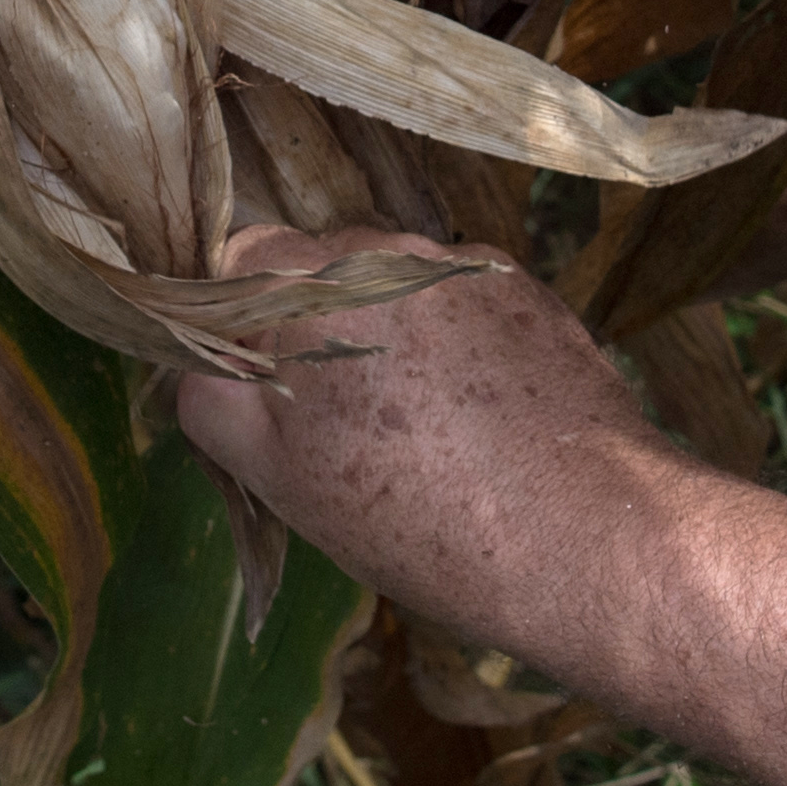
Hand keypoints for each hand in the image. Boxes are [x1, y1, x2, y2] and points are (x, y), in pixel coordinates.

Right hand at [172, 225, 622, 544]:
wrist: (585, 537)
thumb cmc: (415, 515)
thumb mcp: (276, 477)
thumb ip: (211, 399)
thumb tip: (201, 366)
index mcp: (310, 281)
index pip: (236, 257)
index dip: (234, 320)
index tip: (254, 385)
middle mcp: (390, 247)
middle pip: (320, 267)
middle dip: (313, 328)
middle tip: (333, 423)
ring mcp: (469, 264)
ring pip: (393, 286)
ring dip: (387, 336)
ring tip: (414, 432)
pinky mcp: (532, 293)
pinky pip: (460, 303)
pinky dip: (454, 347)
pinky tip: (472, 422)